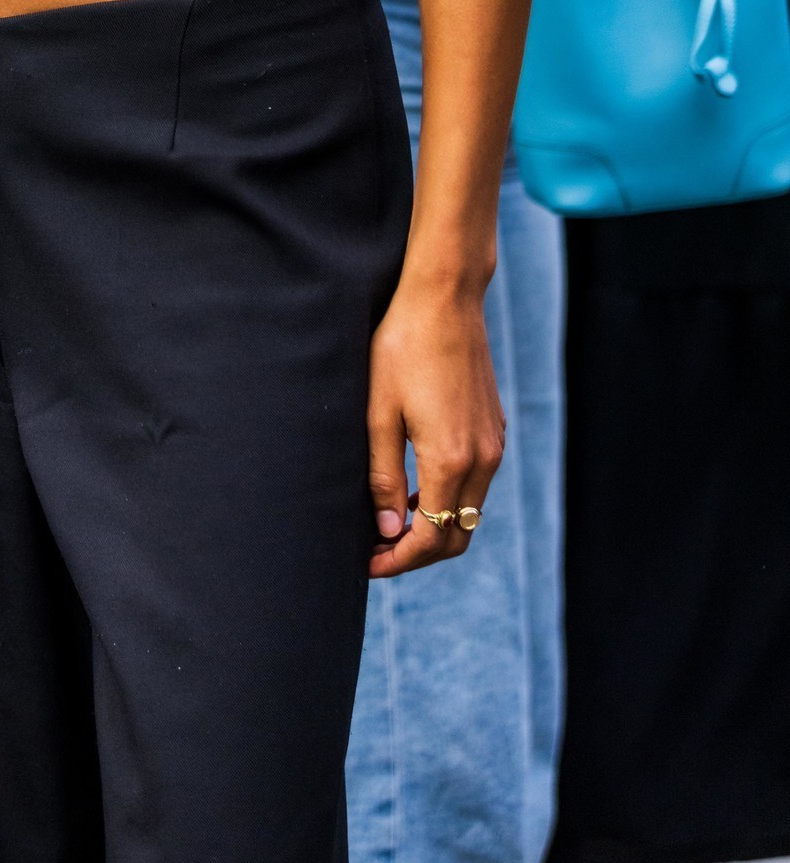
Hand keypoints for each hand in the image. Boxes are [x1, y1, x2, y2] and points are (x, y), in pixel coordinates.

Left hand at [366, 276, 503, 577]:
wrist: (445, 299)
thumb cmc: (403, 348)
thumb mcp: (379, 412)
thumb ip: (384, 475)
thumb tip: (388, 528)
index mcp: (452, 459)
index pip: (431, 537)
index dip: (398, 559)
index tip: (367, 563)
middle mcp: (483, 459)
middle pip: (458, 536)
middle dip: (418, 553)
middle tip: (377, 551)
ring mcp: (494, 444)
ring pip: (469, 512)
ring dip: (435, 528)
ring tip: (392, 524)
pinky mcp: (494, 429)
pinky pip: (477, 484)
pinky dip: (450, 500)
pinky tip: (417, 489)